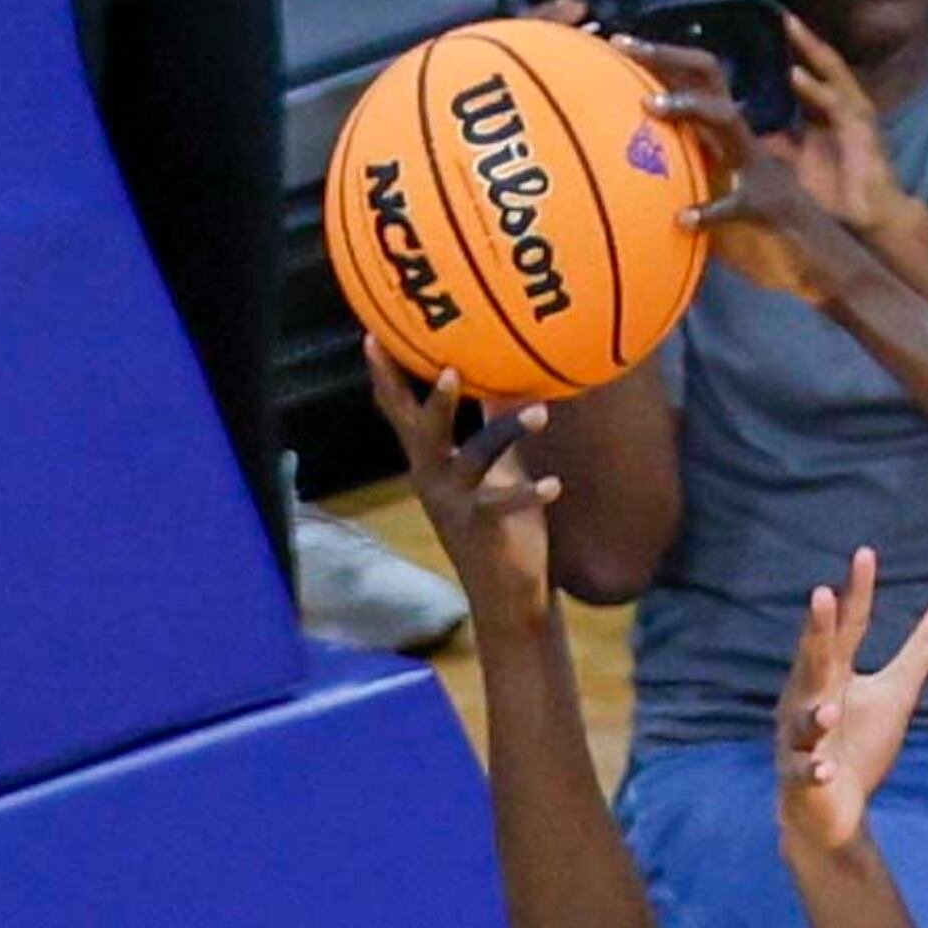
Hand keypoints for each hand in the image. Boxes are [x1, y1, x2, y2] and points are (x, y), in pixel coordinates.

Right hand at [362, 344, 555, 624]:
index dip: (386, 375)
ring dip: (507, 431)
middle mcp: (431, 477)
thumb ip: (492, 426)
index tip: (372, 334)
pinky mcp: (479, 528)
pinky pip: (503, 504)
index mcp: (430, 459)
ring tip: (539, 411)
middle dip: (435, 399)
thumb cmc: (501, 524)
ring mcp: (452, 502)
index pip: (400, 410)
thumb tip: (505, 380)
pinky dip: (529, 494)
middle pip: (422, 429)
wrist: (504, 593)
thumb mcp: (496, 469)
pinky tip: (554, 484)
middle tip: (450, 367)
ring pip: (472, 457)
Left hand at [624, 37, 866, 304]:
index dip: (661, 53)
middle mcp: (744, 138)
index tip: (619, 41)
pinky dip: (709, 211)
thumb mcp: (721, 189)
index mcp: (730, 133)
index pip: (698, 75)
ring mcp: (759, 168)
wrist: (825, 260)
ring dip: (688, 107)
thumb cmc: (767, 227)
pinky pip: (735, 203)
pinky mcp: (768, 204)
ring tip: (649, 106)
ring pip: (725, 119)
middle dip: (667, 54)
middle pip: (710, 73)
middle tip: (624, 44)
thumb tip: (635, 166)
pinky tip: (683, 218)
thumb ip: (691, 171)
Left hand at [777, 13, 903, 234]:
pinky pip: (836, 103)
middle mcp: (842, 107)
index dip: (793, 50)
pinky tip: (796, 73)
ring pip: (833, 72)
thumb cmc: (836, 194)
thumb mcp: (793, 163)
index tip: (770, 28)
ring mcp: (855, 115)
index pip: (809, 72)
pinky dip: (815, 88)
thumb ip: (774, 143)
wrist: (870, 219)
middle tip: (781, 14)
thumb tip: (741, 131)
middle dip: (803, 39)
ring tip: (790, 26)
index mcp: (827, 113)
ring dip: (811, 49)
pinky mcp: (861, 130)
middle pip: (821, 64)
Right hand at [777, 547, 927, 855]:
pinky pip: (805, 772)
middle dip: (816, 631)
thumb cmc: (857, 741)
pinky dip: (813, 770)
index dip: (856, 593)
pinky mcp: (801, 779)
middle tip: (820, 595)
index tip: (865, 554)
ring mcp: (800, 739)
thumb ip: (922, 648)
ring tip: (829, 708)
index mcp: (833, 673)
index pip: (847, 627)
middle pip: (814, 660)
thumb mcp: (897, 691)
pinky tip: (826, 769)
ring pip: (801, 721)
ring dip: (812, 715)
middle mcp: (809, 698)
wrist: (831, 808)